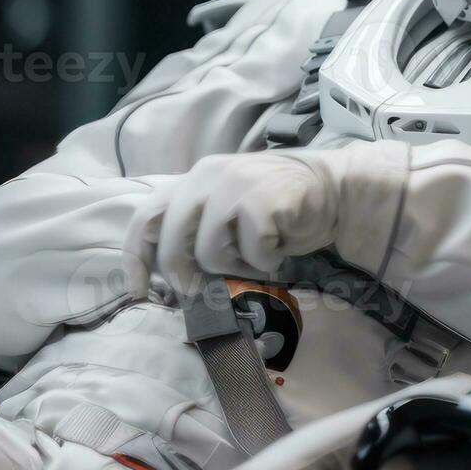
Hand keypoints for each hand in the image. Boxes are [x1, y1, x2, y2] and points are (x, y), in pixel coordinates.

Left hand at [124, 152, 338, 294]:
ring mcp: (233, 185)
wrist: (333, 190)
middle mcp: (206, 177)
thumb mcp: (226, 212)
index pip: (146, 218)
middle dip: (185, 278)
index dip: (137, 259)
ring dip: (236, 268)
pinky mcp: (260, 201)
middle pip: (172, 243)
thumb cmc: (277, 210)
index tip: (139, 293)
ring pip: (209, 254)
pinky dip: (266, 263)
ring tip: (258, 256)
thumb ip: (196, 231)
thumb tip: (167, 280)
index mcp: (192, 180)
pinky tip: (278, 249)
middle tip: (206, 292)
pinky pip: (249, 254)